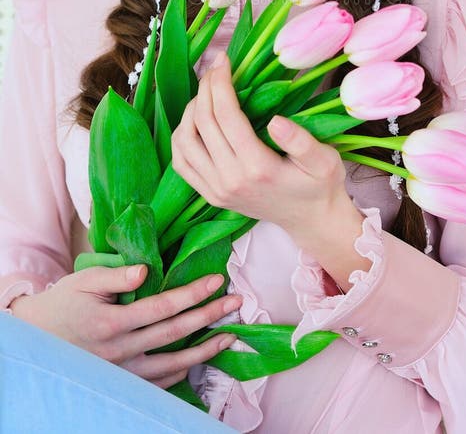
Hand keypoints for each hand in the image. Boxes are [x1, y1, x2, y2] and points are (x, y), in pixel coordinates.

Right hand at [9, 264, 241, 389]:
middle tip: (234, 301)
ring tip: (229, 334)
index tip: (215, 280)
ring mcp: (123, 373)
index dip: (191, 294)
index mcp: (110, 322)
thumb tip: (144, 271)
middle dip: (208, 316)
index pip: (161, 307)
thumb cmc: (65, 303)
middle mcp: (119, 351)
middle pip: (174, 334)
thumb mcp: (85, 281)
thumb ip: (116, 276)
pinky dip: (183, 371)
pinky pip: (160, 383)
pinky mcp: (124, 384)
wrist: (41, 339)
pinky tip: (200, 357)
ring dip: (205, 350)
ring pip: (172, 364)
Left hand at [171, 50, 349, 236]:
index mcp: (258, 168)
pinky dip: (180, 136)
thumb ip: (301, 142)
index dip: (220, 83)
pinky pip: (181, 163)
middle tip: (217, 68)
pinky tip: (195, 120)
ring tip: (207, 92)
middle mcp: (230, 180)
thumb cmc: (320, 185)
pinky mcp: (210, 195)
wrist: (310, 220)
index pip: (226, 116)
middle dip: (206, 88)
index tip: (224, 60)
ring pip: (184, 141)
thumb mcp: (325, 162)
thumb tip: (275, 120)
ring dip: (190, 110)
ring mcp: (216, 190)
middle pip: (203, 123)